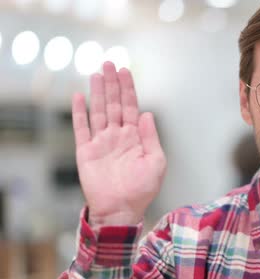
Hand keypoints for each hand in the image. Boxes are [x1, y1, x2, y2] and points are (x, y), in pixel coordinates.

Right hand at [72, 62, 165, 225]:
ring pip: (98, 111)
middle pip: (113, 104)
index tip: (125, 71)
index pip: (130, 107)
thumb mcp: (156, 162)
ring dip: (97, 92)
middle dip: (112, 84)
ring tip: (96, 73)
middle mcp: (117, 136)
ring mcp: (101, 142)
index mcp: (135, 137)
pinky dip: (79, 112)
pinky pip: (81, 128)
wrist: (122, 210)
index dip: (128, 89)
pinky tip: (79, 96)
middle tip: (109, 63)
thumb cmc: (142, 189)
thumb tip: (146, 114)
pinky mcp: (86, 152)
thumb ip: (151, 137)